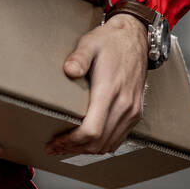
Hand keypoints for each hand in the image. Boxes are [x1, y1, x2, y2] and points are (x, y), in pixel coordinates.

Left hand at [46, 14, 147, 157]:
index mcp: (110, 91)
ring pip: (110, 144)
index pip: (92, 130)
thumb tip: (68, 70)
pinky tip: (87, 142)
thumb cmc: (110, 42)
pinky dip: (102, 144)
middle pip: (99, 142)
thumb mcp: (90, 44)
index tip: (55, 141)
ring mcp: (132, 110)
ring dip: (87, 150)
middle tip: (55, 148)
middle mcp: (124, 105)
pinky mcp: (135, 112)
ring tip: (66, 148)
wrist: (134, 38)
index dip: (72, 141)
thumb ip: (79, 58)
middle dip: (75, 149)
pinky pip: (119, 137)